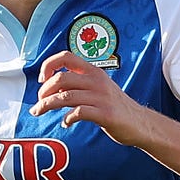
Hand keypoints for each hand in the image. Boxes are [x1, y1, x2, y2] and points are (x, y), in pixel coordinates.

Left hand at [35, 52, 153, 144]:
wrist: (140, 123)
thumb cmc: (115, 106)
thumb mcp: (98, 88)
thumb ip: (78, 84)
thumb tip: (53, 87)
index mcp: (94, 71)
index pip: (66, 57)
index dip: (48, 65)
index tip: (41, 79)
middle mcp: (97, 80)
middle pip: (61, 78)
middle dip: (44, 91)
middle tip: (39, 102)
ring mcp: (101, 97)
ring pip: (65, 96)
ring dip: (47, 105)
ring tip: (39, 111)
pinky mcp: (105, 114)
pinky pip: (78, 113)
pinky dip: (67, 118)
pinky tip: (65, 123)